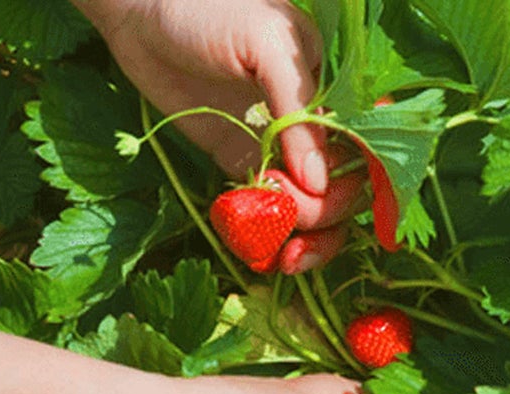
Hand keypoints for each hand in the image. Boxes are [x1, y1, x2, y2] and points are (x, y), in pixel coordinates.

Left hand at [78, 0, 361, 272]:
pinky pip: (265, 210)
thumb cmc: (210, 9)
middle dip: (326, 215)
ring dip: (303, 238)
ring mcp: (274, 147)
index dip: (363, 185)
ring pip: (309, 208)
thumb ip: (297, 110)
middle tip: (295, 220)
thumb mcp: (266, 43)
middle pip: (343, 187)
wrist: (142, 11)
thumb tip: (319, 182)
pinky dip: (267, 237)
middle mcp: (309, 123)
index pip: (366, 148)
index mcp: (329, 89)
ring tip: (280, 253)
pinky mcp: (238, 162)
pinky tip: (259, 251)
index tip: (335, 204)